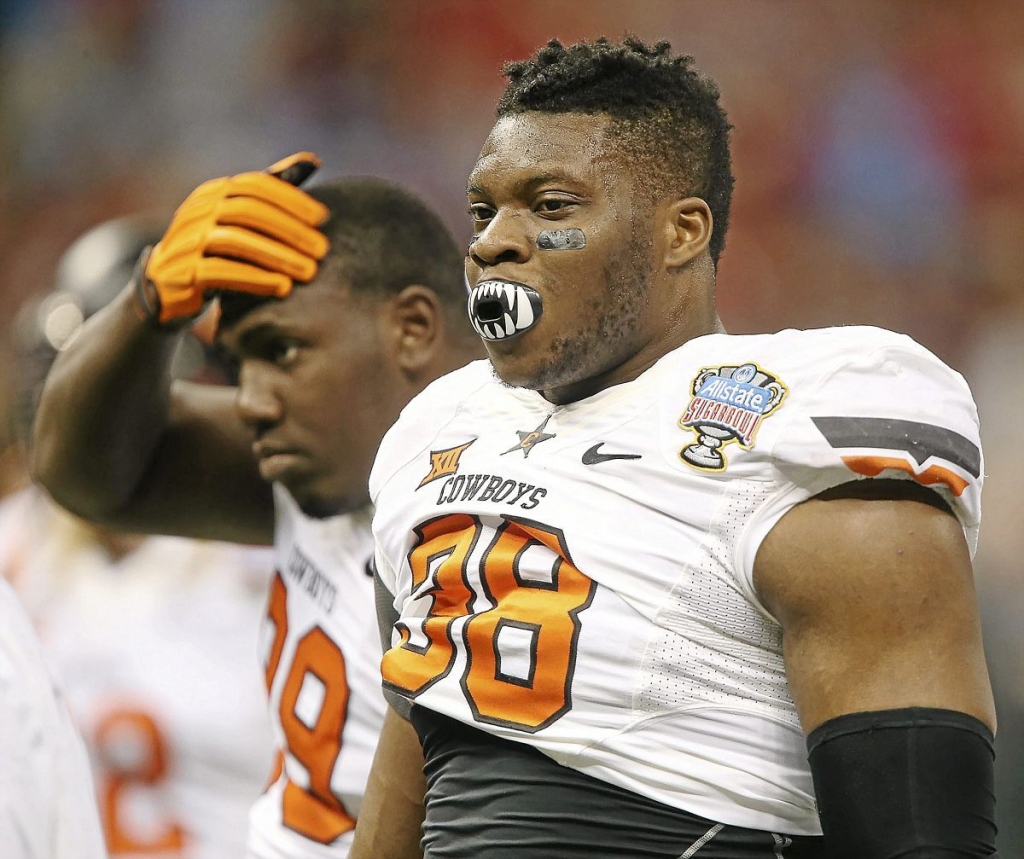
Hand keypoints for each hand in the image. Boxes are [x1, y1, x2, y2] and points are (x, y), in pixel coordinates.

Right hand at [135, 152, 329, 325]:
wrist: (167, 285)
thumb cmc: (216, 248)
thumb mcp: (238, 217)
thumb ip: (270, 192)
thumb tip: (313, 159)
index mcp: (213, 192)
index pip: (254, 186)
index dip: (290, 199)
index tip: (322, 218)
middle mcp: (197, 210)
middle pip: (249, 212)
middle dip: (290, 230)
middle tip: (322, 250)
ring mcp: (187, 240)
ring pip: (236, 241)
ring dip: (279, 256)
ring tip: (309, 271)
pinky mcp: (183, 272)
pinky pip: (221, 272)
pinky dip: (256, 278)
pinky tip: (283, 287)